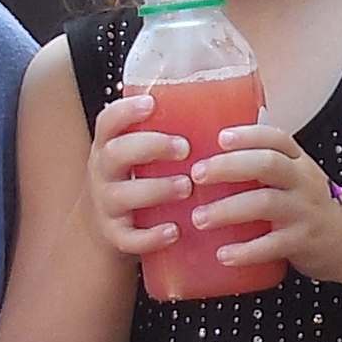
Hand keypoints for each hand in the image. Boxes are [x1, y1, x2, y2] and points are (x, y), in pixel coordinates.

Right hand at [86, 91, 188, 262]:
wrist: (107, 225)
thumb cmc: (138, 176)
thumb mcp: (142, 151)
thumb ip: (171, 131)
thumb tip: (238, 105)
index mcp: (110, 144)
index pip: (108, 121)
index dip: (126, 111)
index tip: (152, 103)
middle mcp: (103, 171)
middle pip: (116, 153)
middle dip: (150, 147)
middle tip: (185, 148)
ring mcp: (106, 204)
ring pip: (122, 195)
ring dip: (156, 189)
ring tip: (187, 187)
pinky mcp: (114, 235)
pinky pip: (128, 237)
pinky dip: (150, 236)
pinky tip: (174, 231)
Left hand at [180, 116, 341, 281]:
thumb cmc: (313, 205)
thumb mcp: (298, 177)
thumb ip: (265, 164)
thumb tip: (214, 150)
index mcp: (298, 161)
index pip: (276, 138)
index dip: (248, 135)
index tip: (220, 138)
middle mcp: (303, 181)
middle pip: (267, 164)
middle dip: (229, 166)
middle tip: (197, 175)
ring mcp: (304, 211)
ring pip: (265, 203)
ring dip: (228, 210)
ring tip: (199, 218)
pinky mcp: (303, 242)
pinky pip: (272, 245)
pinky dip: (246, 251)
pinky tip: (224, 255)